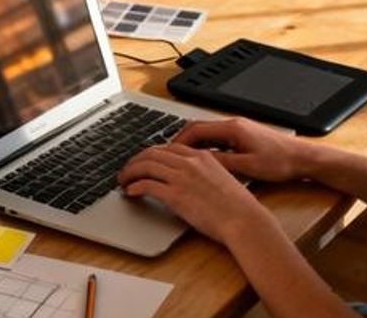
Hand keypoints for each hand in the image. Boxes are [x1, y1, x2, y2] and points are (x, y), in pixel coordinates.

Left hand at [117, 143, 270, 243]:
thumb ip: (203, 172)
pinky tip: (130, 192)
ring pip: (145, 166)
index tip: (144, 160)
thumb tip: (187, 178)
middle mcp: (190, 162)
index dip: (151, 153)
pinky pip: (147, 185)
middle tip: (127, 169)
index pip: (168, 147)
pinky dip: (134, 186)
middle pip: (152, 152)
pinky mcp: (176, 195)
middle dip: (135, 160)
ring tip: (123, 180)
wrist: (243, 219)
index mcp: (201, 156)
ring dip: (130, 172)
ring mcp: (182, 177)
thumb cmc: (237, 205)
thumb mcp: (221, 178)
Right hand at [173, 118, 303, 181]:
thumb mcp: (248, 166)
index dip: (178, 141)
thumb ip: (222, 162)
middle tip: (166, 156)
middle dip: (180, 142)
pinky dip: (204, 147)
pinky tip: (201, 160)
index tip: (166, 152)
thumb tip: (199, 161)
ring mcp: (238, 129)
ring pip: (206, 134)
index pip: (195, 129)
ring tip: (179, 160)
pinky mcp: (243, 136)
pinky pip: (216, 139)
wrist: (302, 158)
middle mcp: (234, 125)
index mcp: (233, 129)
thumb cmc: (280, 162)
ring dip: (192, 145)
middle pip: (198, 129)